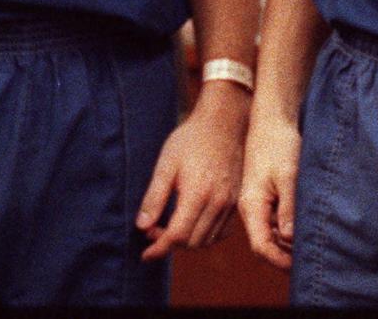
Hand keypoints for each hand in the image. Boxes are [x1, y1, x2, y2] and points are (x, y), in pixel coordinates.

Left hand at [136, 80, 249, 259]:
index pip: (178, 236)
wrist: (223, 123)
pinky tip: (191, 223)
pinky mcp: (235, 201)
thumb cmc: (191, 140)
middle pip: (191, 242)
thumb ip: (154, 197)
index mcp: (198, 193)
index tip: (145, 254)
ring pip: (206, 240)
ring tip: (169, 226)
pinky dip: (204, 235)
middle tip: (153, 230)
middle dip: (169, 243)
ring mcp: (229, 204)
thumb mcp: (167, 163)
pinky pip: (220, 232)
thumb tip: (142, 226)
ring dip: (186, 241)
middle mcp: (217, 203)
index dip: (159, 248)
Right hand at [238, 110, 299, 269]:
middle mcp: (251, 208)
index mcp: (252, 205)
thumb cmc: (279, 144)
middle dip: (285, 256)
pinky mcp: (265, 196)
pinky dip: (287, 228)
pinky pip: (274, 221)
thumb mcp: (288, 175)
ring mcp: (257, 203)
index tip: (302, 264)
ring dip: (287, 242)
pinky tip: (303, 224)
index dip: (280, 261)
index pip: (261, 247)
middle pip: (265, 245)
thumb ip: (288, 208)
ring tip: (311, 242)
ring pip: (271, 234)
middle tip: (310, 257)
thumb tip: (288, 239)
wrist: (271, 119)